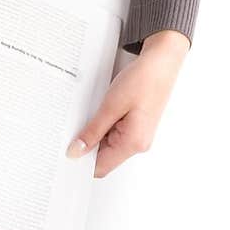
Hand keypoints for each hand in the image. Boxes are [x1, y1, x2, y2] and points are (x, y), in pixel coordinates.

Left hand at [67, 29, 188, 176]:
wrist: (162, 61)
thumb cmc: (144, 80)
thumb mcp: (111, 105)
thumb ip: (93, 132)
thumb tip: (75, 151)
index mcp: (133, 143)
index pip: (100, 168)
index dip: (81, 161)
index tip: (67, 149)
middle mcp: (138, 144)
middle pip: (104, 157)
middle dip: (88, 143)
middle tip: (77, 124)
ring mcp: (139, 136)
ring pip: (108, 144)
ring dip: (97, 131)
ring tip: (95, 110)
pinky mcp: (138, 126)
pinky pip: (116, 133)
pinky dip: (105, 124)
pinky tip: (104, 109)